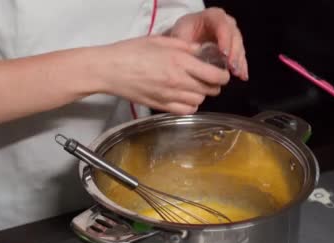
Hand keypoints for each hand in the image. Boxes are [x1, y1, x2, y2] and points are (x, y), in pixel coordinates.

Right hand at [99, 36, 229, 114]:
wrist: (110, 70)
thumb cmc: (131, 52)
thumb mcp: (161, 41)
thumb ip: (185, 46)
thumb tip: (202, 52)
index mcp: (180, 62)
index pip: (215, 75)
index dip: (223, 76)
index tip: (222, 73)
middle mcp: (178, 81)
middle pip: (210, 90)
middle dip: (214, 84)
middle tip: (208, 78)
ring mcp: (170, 96)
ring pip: (199, 101)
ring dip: (201, 94)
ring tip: (194, 86)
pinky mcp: (161, 106)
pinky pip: (186, 111)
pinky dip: (190, 105)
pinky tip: (185, 97)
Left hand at [166, 7, 247, 80]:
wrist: (187, 35)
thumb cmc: (183, 33)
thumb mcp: (180, 35)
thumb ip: (184, 44)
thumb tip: (190, 58)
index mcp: (213, 16)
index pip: (222, 25)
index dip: (224, 39)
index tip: (223, 54)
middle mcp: (226, 23)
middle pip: (234, 36)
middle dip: (234, 53)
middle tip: (231, 67)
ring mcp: (232, 35)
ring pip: (239, 46)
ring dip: (239, 61)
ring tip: (237, 74)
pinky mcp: (234, 47)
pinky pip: (240, 56)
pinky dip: (242, 66)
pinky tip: (243, 76)